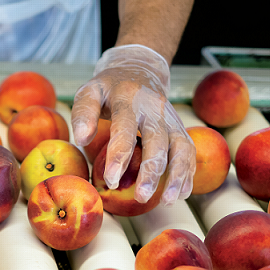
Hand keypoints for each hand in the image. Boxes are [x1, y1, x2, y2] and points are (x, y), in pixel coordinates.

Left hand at [71, 44, 195, 204]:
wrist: (140, 69)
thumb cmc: (110, 87)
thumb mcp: (90, 91)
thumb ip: (83, 113)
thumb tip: (81, 139)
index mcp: (128, 99)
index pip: (125, 129)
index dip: (119, 156)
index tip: (111, 181)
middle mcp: (154, 109)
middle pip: (158, 142)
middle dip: (152, 171)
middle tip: (142, 196)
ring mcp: (171, 119)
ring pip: (181, 147)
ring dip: (178, 175)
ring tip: (169, 201)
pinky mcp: (180, 128)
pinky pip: (189, 150)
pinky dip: (189, 172)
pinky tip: (182, 193)